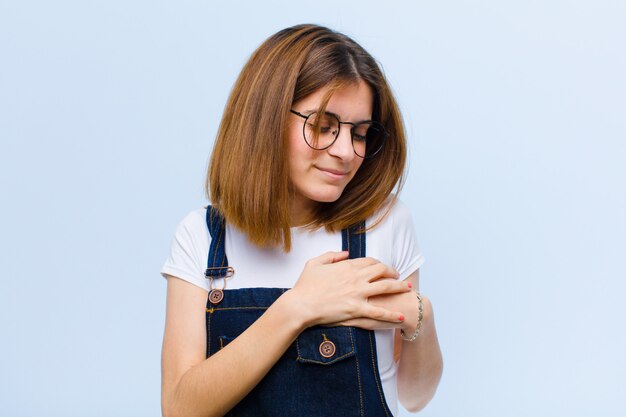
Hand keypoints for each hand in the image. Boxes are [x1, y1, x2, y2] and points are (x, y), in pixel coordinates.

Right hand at [286, 251, 411, 327]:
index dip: (379, 263)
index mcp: (347, 266)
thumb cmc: (305, 285)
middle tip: (399, 276)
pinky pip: (379, 312)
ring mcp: (358, 293)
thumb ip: (331, 255)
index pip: (370, 261)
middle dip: (393, 272)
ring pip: (386, 287)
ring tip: (409, 289)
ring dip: (399, 287)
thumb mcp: (315, 263)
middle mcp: (356, 277)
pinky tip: (401, 317)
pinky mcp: (357, 310)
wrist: (300, 305)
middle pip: (382, 271)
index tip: (383, 268)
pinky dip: (392, 315)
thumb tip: (345, 252)